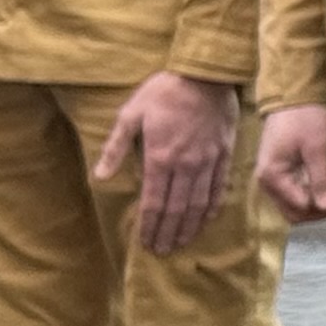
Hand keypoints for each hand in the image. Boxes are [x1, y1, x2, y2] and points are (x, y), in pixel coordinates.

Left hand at [97, 73, 240, 253]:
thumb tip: (100, 176)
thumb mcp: (130, 114)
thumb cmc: (163, 92)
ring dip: (190, 226)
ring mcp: (208, 161)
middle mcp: (186, 165)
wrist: (205, 74)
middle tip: (164, 251)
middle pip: (177, 208)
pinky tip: (207, 218)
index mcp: (160, 157)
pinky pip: (220, 186)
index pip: (154, 202)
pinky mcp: (224, 154)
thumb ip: (115, 147)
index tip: (146, 243)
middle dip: (169, 232)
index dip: (150, 225)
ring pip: (200, 202)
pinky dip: (213, 206)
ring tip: (183, 241)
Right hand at [254, 102, 325, 220]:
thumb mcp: (316, 147)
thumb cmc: (304, 117)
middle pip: (295, 212)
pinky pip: (296, 193)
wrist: (291, 96)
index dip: (324, 207)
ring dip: (317, 203)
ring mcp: (273, 179)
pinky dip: (312, 193)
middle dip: (320, 210)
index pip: (300, 209)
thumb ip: (320, 178)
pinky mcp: (281, 173)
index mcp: (273, 177)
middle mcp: (267, 183)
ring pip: (296, 205)